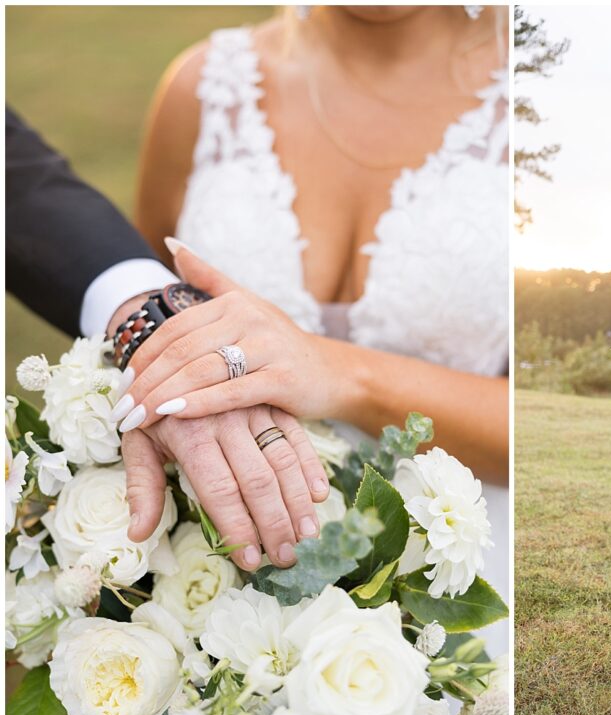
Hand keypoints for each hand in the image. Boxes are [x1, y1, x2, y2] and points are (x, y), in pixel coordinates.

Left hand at [112, 240, 332, 431]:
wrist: (334, 373)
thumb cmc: (282, 345)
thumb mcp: (248, 305)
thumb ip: (209, 276)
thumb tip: (172, 244)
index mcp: (235, 303)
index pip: (174, 329)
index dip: (142, 356)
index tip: (120, 384)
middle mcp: (251, 319)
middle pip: (182, 351)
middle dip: (146, 383)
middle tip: (121, 409)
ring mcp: (269, 349)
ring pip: (202, 371)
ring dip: (163, 397)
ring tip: (138, 419)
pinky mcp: (283, 379)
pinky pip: (232, 392)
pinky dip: (199, 404)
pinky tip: (174, 414)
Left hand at [120, 405, 329, 569]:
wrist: (175, 352)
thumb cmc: (154, 409)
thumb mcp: (139, 441)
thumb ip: (141, 487)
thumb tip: (138, 533)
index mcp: (190, 433)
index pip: (220, 491)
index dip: (238, 528)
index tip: (250, 561)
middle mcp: (226, 419)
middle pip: (257, 480)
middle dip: (274, 523)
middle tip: (286, 557)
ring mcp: (255, 409)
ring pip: (282, 460)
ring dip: (297, 501)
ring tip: (307, 535)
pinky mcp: (274, 403)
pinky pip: (297, 437)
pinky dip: (310, 467)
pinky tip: (318, 496)